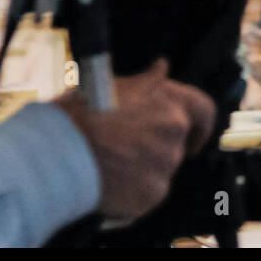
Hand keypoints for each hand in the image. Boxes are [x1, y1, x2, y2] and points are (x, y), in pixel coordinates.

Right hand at [54, 58, 215, 219]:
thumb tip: (162, 67)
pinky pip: (149, 193)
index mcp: (168, 99)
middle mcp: (173, 128)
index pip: (204, 110)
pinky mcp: (154, 192)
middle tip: (130, 150)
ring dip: (144, 168)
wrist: (56, 152)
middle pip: (177, 142)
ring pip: (161, 168)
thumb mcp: (112, 85)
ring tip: (111, 165)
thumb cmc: (78, 114)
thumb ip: (146, 83)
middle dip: (158, 147)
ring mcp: (166, 162)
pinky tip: (110, 183)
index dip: (200, 125)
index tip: (192, 134)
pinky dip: (134, 191)